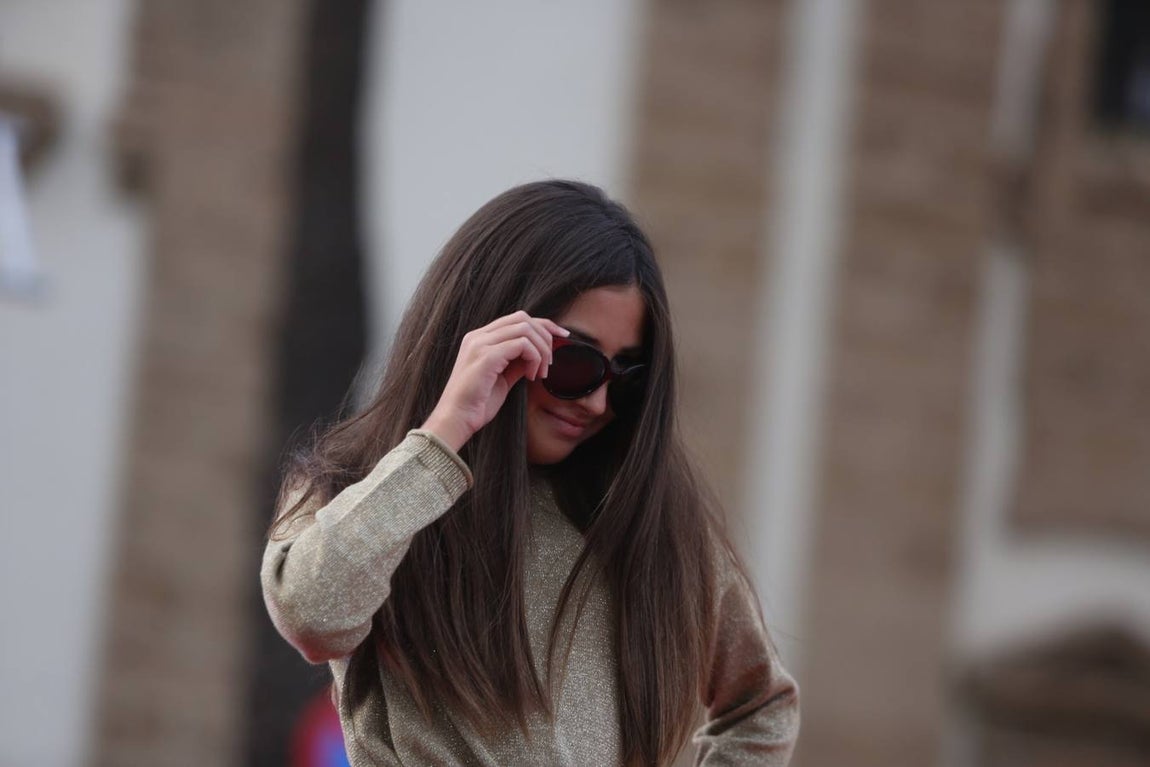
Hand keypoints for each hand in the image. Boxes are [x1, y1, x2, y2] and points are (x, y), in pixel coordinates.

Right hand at [420, 310, 569, 451]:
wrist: (456, 419)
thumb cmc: (477, 403)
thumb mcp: (503, 378)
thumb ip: (517, 362)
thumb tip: (537, 355)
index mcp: (480, 338)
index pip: (517, 319)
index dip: (544, 325)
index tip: (562, 337)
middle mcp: (478, 336)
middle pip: (523, 318)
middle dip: (545, 336)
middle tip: (550, 363)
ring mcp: (480, 344)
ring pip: (525, 328)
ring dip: (541, 350)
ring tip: (540, 373)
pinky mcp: (486, 356)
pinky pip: (522, 344)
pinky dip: (534, 358)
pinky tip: (531, 376)